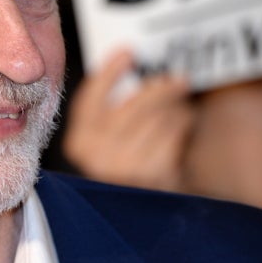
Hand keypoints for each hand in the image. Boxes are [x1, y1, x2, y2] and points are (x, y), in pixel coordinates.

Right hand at [63, 49, 193, 191]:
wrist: (141, 211)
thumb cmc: (124, 162)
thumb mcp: (105, 137)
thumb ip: (108, 106)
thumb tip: (127, 58)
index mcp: (79, 143)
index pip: (90, 99)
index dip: (109, 72)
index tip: (128, 51)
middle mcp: (97, 156)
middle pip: (133, 105)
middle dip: (159, 87)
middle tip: (177, 77)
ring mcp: (125, 168)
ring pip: (158, 117)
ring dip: (174, 106)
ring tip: (179, 104)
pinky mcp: (154, 175)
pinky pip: (173, 132)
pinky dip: (182, 122)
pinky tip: (182, 121)